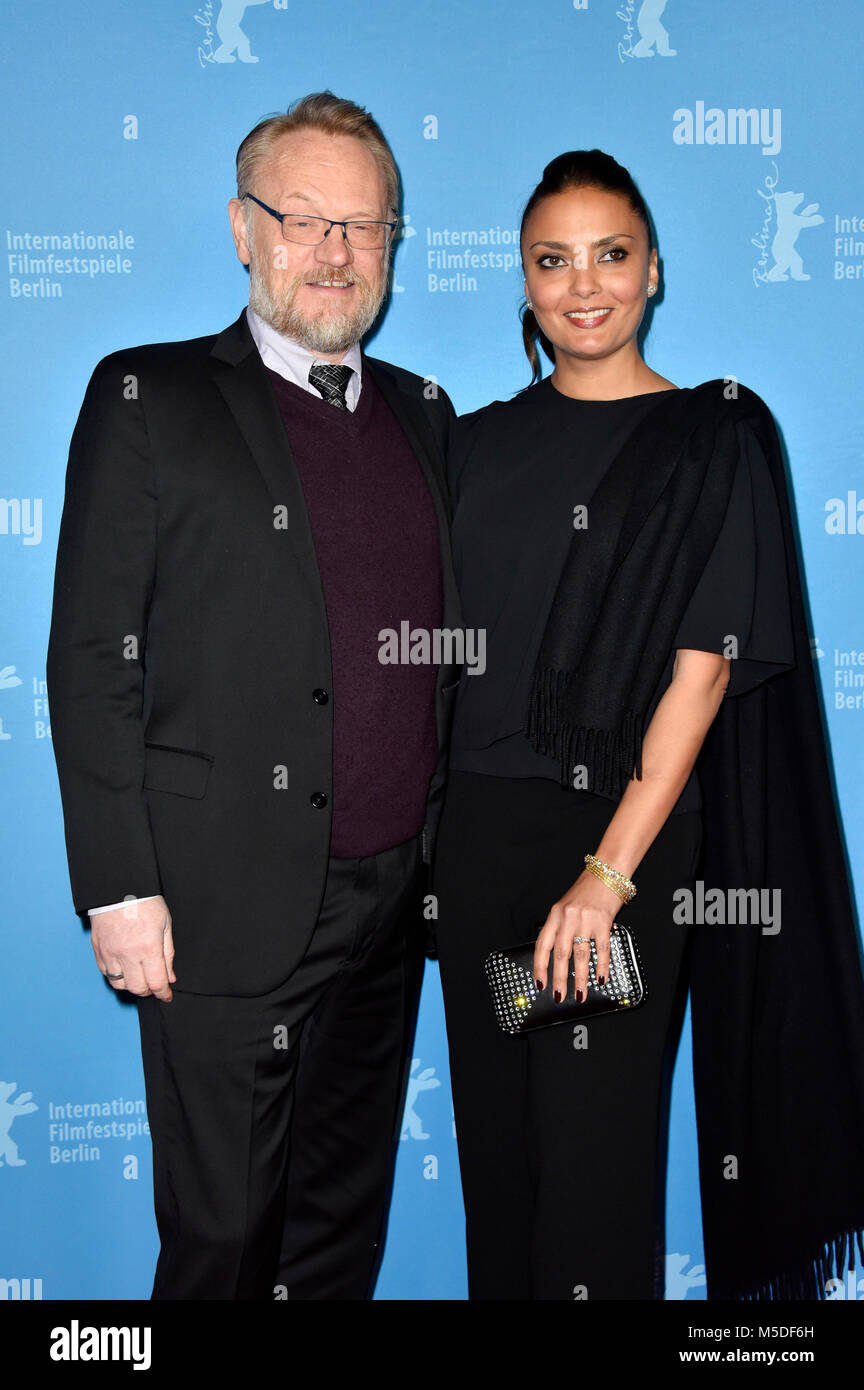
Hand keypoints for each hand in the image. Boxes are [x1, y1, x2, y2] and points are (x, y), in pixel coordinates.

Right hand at [90, 896, 174, 1000]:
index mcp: (148, 948)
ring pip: (119, 985)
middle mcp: (128, 955)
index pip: (156, 983)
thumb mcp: (165, 925)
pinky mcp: (98, 950)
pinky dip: (116, 976)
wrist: (118, 888)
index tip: (166, 996)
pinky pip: (106, 974)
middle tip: (154, 985)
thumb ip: (168, 954)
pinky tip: (124, 968)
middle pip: (138, 988)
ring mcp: (110, 954)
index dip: (163, 993)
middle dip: (149, 991)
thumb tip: (170, 977)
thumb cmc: (145, 903)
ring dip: (131, 985)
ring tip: (139, 976)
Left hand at [532, 870, 623, 1004]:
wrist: (606, 873)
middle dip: (558, 979)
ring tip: (580, 993)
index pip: (542, 945)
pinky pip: (601, 949)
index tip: (540, 983)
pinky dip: (601, 966)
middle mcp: (567, 918)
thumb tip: (557, 958)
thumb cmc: (586, 891)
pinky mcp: (603, 922)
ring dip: (580, 978)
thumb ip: (560, 928)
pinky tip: (600, 978)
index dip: (539, 966)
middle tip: (558, 996)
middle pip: (560, 954)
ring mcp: (585, 920)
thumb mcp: (565, 907)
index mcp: (555, 915)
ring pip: (580, 955)